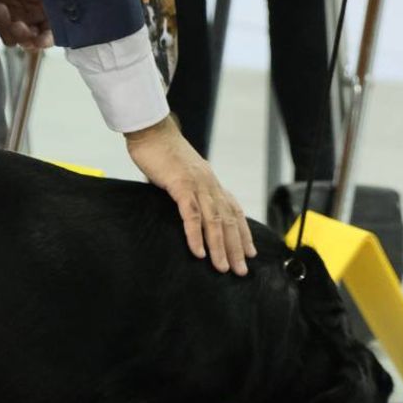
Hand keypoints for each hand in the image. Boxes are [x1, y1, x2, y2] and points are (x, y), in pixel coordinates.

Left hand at [0, 0, 52, 49]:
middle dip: (23, 36)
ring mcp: (11, 18)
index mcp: (45, 9)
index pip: (51, 32)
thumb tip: (55, 1)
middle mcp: (30, 18)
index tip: (39, 39)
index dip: (47, 40)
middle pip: (30, 42)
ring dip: (3, 25)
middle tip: (17, 24)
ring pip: (10, 39)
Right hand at [125, 115, 254, 274]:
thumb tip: (186, 212)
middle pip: (229, 220)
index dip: (243, 232)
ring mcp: (197, 183)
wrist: (151, 131)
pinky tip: (198, 252)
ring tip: (223, 268)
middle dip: (236, 247)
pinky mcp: (180, 183)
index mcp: (211, 182)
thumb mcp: (181, 176)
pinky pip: (192, 214)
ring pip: (214, 220)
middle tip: (241, 271)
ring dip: (219, 247)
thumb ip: (186, 193)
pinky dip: (196, 234)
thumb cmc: (162, 154)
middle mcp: (209, 184)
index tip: (250, 253)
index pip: (234, 210)